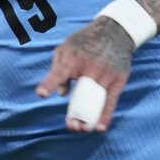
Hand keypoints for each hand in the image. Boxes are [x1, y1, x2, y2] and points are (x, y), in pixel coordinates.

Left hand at [35, 18, 134, 132]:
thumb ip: (57, 69)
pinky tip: (99, 127)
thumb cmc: (85, 41)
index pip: (60, 72)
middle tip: (70, 125)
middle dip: (75, 112)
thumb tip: (60, 93)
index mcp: (73, 58)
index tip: (42, 94)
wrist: (116, 30)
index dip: (50, 83)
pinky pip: (111, 101)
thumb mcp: (66, 48)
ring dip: (89, 117)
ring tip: (82, 129)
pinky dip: (105, 115)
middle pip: (80, 95)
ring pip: (95, 101)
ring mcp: (106, 75)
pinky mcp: (118, 80)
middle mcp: (90, 67)